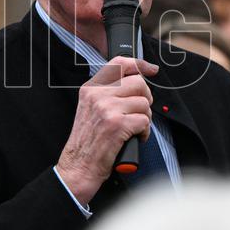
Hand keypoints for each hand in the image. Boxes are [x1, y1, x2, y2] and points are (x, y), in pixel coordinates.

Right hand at [55, 56, 158, 204]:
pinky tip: (135, 137)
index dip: (139, 64)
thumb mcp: (91, 109)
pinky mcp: (117, 124)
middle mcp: (98, 95)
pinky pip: (145, 121)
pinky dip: (145, 132)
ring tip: (134, 127)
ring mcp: (107, 109)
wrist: (79, 166)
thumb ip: (108, 93)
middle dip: (146, 98)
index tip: (151, 69)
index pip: (119, 64)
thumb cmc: (88, 141)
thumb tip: (136, 81)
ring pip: (144, 103)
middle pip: (138, 83)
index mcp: (91, 88)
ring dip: (145, 117)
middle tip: (140, 111)